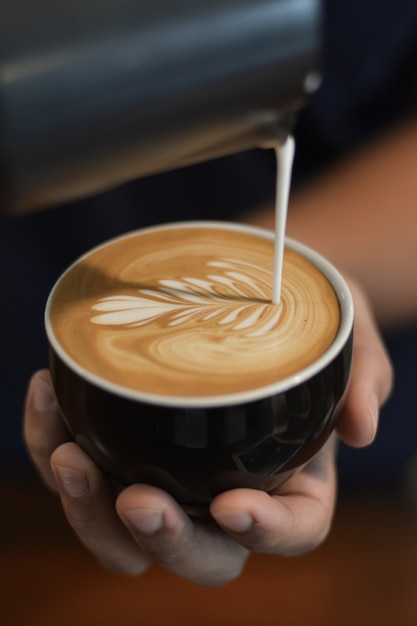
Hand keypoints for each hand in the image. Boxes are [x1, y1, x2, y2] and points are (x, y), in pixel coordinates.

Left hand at [23, 281, 391, 586]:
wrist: (252, 291)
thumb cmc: (305, 320)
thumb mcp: (349, 332)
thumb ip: (363, 375)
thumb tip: (362, 426)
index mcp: (293, 479)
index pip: (291, 529)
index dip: (264, 532)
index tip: (232, 505)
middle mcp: (228, 490)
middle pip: (199, 551)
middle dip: (164, 538)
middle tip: (136, 501)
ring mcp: (170, 473)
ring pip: (123, 531)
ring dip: (88, 509)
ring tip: (69, 455)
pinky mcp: (122, 443)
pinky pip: (82, 465)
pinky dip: (52, 440)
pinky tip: (46, 391)